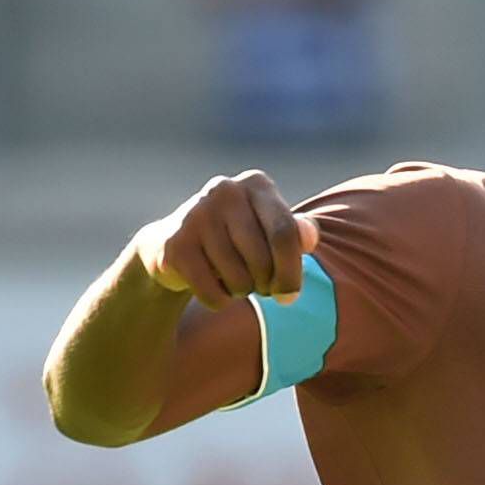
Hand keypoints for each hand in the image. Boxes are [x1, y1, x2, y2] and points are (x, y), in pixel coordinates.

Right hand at [135, 172, 317, 307]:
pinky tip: (210, 284)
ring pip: (239, 280)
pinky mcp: (176, 244)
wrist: (174, 244)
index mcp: (257, 184)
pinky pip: (213, 293)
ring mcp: (196, 214)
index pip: (286, 235)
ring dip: (240, 292)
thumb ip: (296, 234)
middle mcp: (225, 190)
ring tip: (230, 277)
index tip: (288, 294)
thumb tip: (310, 237)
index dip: (291, 273)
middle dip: (266, 286)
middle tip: (258, 286)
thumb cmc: (238, 240)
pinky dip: (218, 300)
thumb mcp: (271, 232)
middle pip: (263, 261)